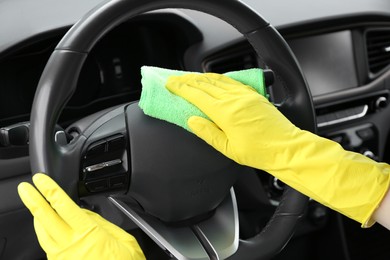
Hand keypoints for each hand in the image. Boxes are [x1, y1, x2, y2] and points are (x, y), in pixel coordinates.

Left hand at [18, 173, 144, 259]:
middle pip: (45, 218)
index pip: (63, 206)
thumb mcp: (123, 238)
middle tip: (25, 188)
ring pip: (42, 233)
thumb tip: (85, 213)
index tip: (41, 180)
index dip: (50, 190)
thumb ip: (102, 223)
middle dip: (33, 200)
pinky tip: (50, 228)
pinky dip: (45, 233)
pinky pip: (48, 246)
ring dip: (38, 217)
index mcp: (88, 234)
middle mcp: (71, 246)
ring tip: (37, 206)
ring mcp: (63, 257)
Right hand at [166, 73, 389, 226]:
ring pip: (219, 81)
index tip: (170, 83)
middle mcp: (235, 100)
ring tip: (190, 77)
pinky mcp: (254, 96)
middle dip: (188, 80)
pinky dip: (219, 79)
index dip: (182, 88)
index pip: (198, 95)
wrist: (286, 148)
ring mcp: (246, 96)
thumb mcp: (228, 148)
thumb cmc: (259, 152)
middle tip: (175, 79)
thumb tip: (192, 121)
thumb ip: (208, 132)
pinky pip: (232, 82)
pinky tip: (215, 80)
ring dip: (202, 78)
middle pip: (206, 85)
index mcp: (226, 113)